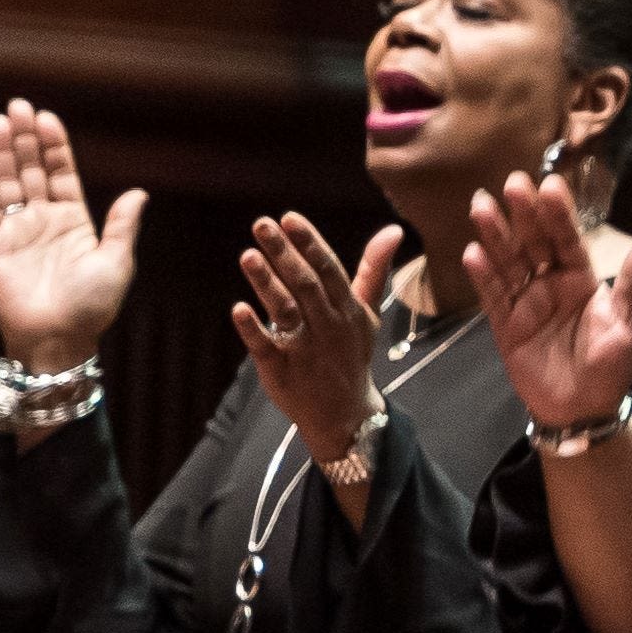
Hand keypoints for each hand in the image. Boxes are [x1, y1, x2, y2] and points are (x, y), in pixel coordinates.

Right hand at [0, 97, 150, 375]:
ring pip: (7, 183)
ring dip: (2, 153)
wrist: (57, 340)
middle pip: (31, 170)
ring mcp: (16, 233)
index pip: (61, 173)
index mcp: (74, 222)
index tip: (47, 118)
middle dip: (25, 138)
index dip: (54, 146)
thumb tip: (139, 193)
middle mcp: (43, 222)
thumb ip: (121, 226)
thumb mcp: (116, 263)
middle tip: (18, 105)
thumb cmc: (92, 307)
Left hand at [233, 210, 404, 470]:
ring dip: (266, 284)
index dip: (310, 243)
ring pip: (285, 312)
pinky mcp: (280, 372)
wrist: (345, 414)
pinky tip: (238, 309)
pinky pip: (265, 348)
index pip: (330, 270)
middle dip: (284, 254)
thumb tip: (394, 230)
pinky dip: (252, 329)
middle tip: (262, 224)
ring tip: (248, 255)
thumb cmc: (351, 353)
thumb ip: (374, 270)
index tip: (290, 218)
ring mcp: (304, 351)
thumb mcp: (367, 313)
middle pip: (305, 285)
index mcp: (348, 310)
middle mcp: (327, 328)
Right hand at [465, 173, 631, 434]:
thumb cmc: (612, 366)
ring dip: (495, 235)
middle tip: (513, 183)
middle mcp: (551, 283)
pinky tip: (473, 253)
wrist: (584, 410)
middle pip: (534, 243)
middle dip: (523, 214)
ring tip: (481, 206)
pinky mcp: (505, 325)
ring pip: (508, 262)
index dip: (558, 214)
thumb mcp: (628, 324)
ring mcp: (526, 302)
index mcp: (582, 279)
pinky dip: (483, 276)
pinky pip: (492, 297)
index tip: (550, 184)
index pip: (568, 239)